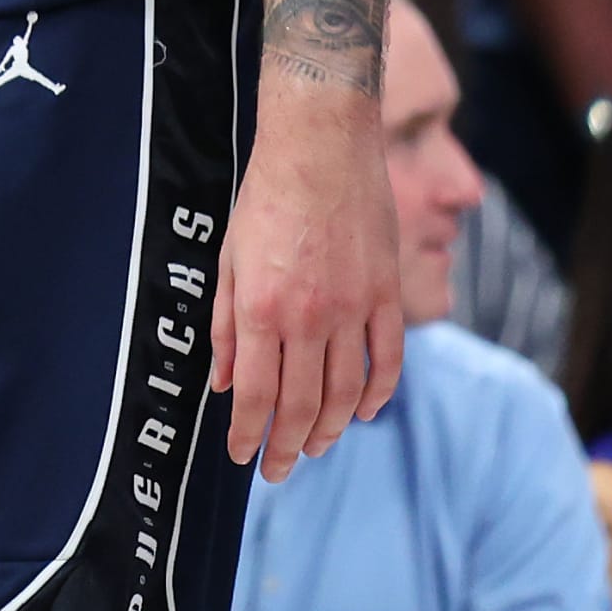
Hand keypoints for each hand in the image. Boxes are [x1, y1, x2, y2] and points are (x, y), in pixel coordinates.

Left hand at [213, 84, 401, 481]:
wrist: (320, 142)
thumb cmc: (266, 196)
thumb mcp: (228, 258)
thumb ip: (225, 325)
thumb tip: (223, 383)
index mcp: (262, 308)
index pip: (255, 396)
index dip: (248, 436)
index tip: (242, 458)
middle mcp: (308, 317)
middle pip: (300, 406)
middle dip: (286, 447)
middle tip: (278, 468)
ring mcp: (353, 307)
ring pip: (346, 393)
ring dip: (329, 429)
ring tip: (315, 446)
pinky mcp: (386, 292)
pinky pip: (388, 359)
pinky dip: (379, 394)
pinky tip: (366, 411)